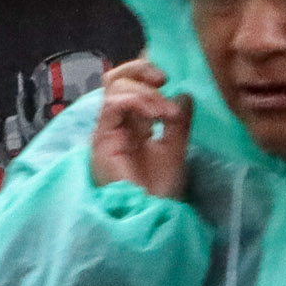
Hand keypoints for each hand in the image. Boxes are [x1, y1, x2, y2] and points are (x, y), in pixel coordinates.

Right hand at [91, 58, 190, 199]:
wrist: (148, 216)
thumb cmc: (159, 192)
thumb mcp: (176, 150)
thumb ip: (178, 123)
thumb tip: (184, 93)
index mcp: (133, 125)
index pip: (130, 85)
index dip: (145, 72)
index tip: (170, 77)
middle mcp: (117, 123)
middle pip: (116, 79)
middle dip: (140, 70)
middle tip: (164, 78)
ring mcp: (107, 130)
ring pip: (114, 87)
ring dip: (146, 93)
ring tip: (168, 113)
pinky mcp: (102, 138)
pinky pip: (112, 105)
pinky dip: (136, 102)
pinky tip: (156, 115)